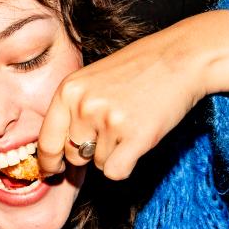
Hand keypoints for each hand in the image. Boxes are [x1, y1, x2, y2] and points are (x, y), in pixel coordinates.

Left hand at [37, 10, 228, 180]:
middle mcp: (83, 106)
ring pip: (99, 164)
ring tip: (132, 122)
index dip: (49, 163)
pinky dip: (126, 165)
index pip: (46, 142)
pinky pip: (116, 172)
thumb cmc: (138, 70)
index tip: (53, 171)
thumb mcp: (92, 80)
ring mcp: (109, 121)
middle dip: (90, 152)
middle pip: (73, 156)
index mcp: (68, 91)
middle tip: (114, 128)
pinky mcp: (135, 136)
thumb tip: (56, 157)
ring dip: (114, 152)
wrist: (182, 57)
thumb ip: (72, 111)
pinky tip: (137, 142)